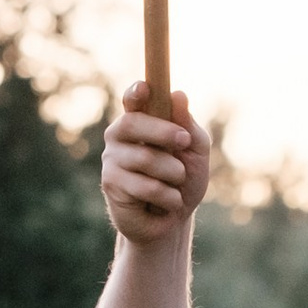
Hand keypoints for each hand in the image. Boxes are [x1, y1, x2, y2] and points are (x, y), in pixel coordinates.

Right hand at [101, 81, 213, 245]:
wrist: (176, 219)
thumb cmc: (184, 180)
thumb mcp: (195, 151)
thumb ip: (188, 125)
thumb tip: (178, 95)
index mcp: (140, 121)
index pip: (132, 101)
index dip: (135, 92)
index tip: (144, 88)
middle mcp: (120, 137)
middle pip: (132, 123)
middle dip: (163, 132)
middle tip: (184, 142)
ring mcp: (112, 160)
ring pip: (145, 158)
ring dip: (173, 173)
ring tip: (177, 184)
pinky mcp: (111, 185)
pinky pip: (145, 186)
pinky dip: (168, 197)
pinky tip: (167, 203)